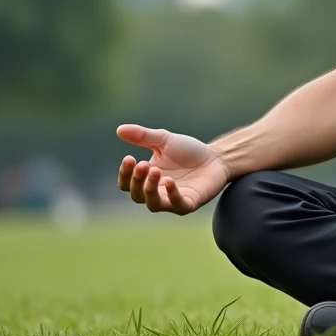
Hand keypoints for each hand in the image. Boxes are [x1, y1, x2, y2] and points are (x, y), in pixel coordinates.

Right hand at [116, 124, 230, 214]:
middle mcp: (156, 192)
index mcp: (147, 178)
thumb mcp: (164, 140)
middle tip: (143, 164)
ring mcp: (172, 200)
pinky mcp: (189, 203)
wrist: (216, 157)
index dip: (125, 174)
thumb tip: (119, 130)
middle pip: (136, 195)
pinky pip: (177, 205)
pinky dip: (172, 195)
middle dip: (136, 181)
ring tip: (155, 171)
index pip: (126, 183)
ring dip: (150, 190)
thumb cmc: (188, 151)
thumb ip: (143, 136)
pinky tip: (170, 181)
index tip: (129, 158)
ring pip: (153, 204)